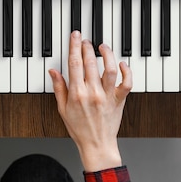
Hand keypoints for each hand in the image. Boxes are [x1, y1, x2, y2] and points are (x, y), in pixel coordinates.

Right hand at [49, 31, 131, 171]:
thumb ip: (59, 88)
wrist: (97, 145)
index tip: (76, 36)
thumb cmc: (79, 129)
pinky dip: (126, 71)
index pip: (74, 64)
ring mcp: (107, 96)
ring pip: (110, 68)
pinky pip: (126, 82)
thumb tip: (54, 71)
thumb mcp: (62, 109)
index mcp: (76, 94)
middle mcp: (92, 93)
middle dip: (87, 47)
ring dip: (107, 54)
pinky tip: (121, 63)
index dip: (75, 47)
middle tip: (86, 41)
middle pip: (91, 62)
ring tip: (102, 47)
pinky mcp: (119, 100)